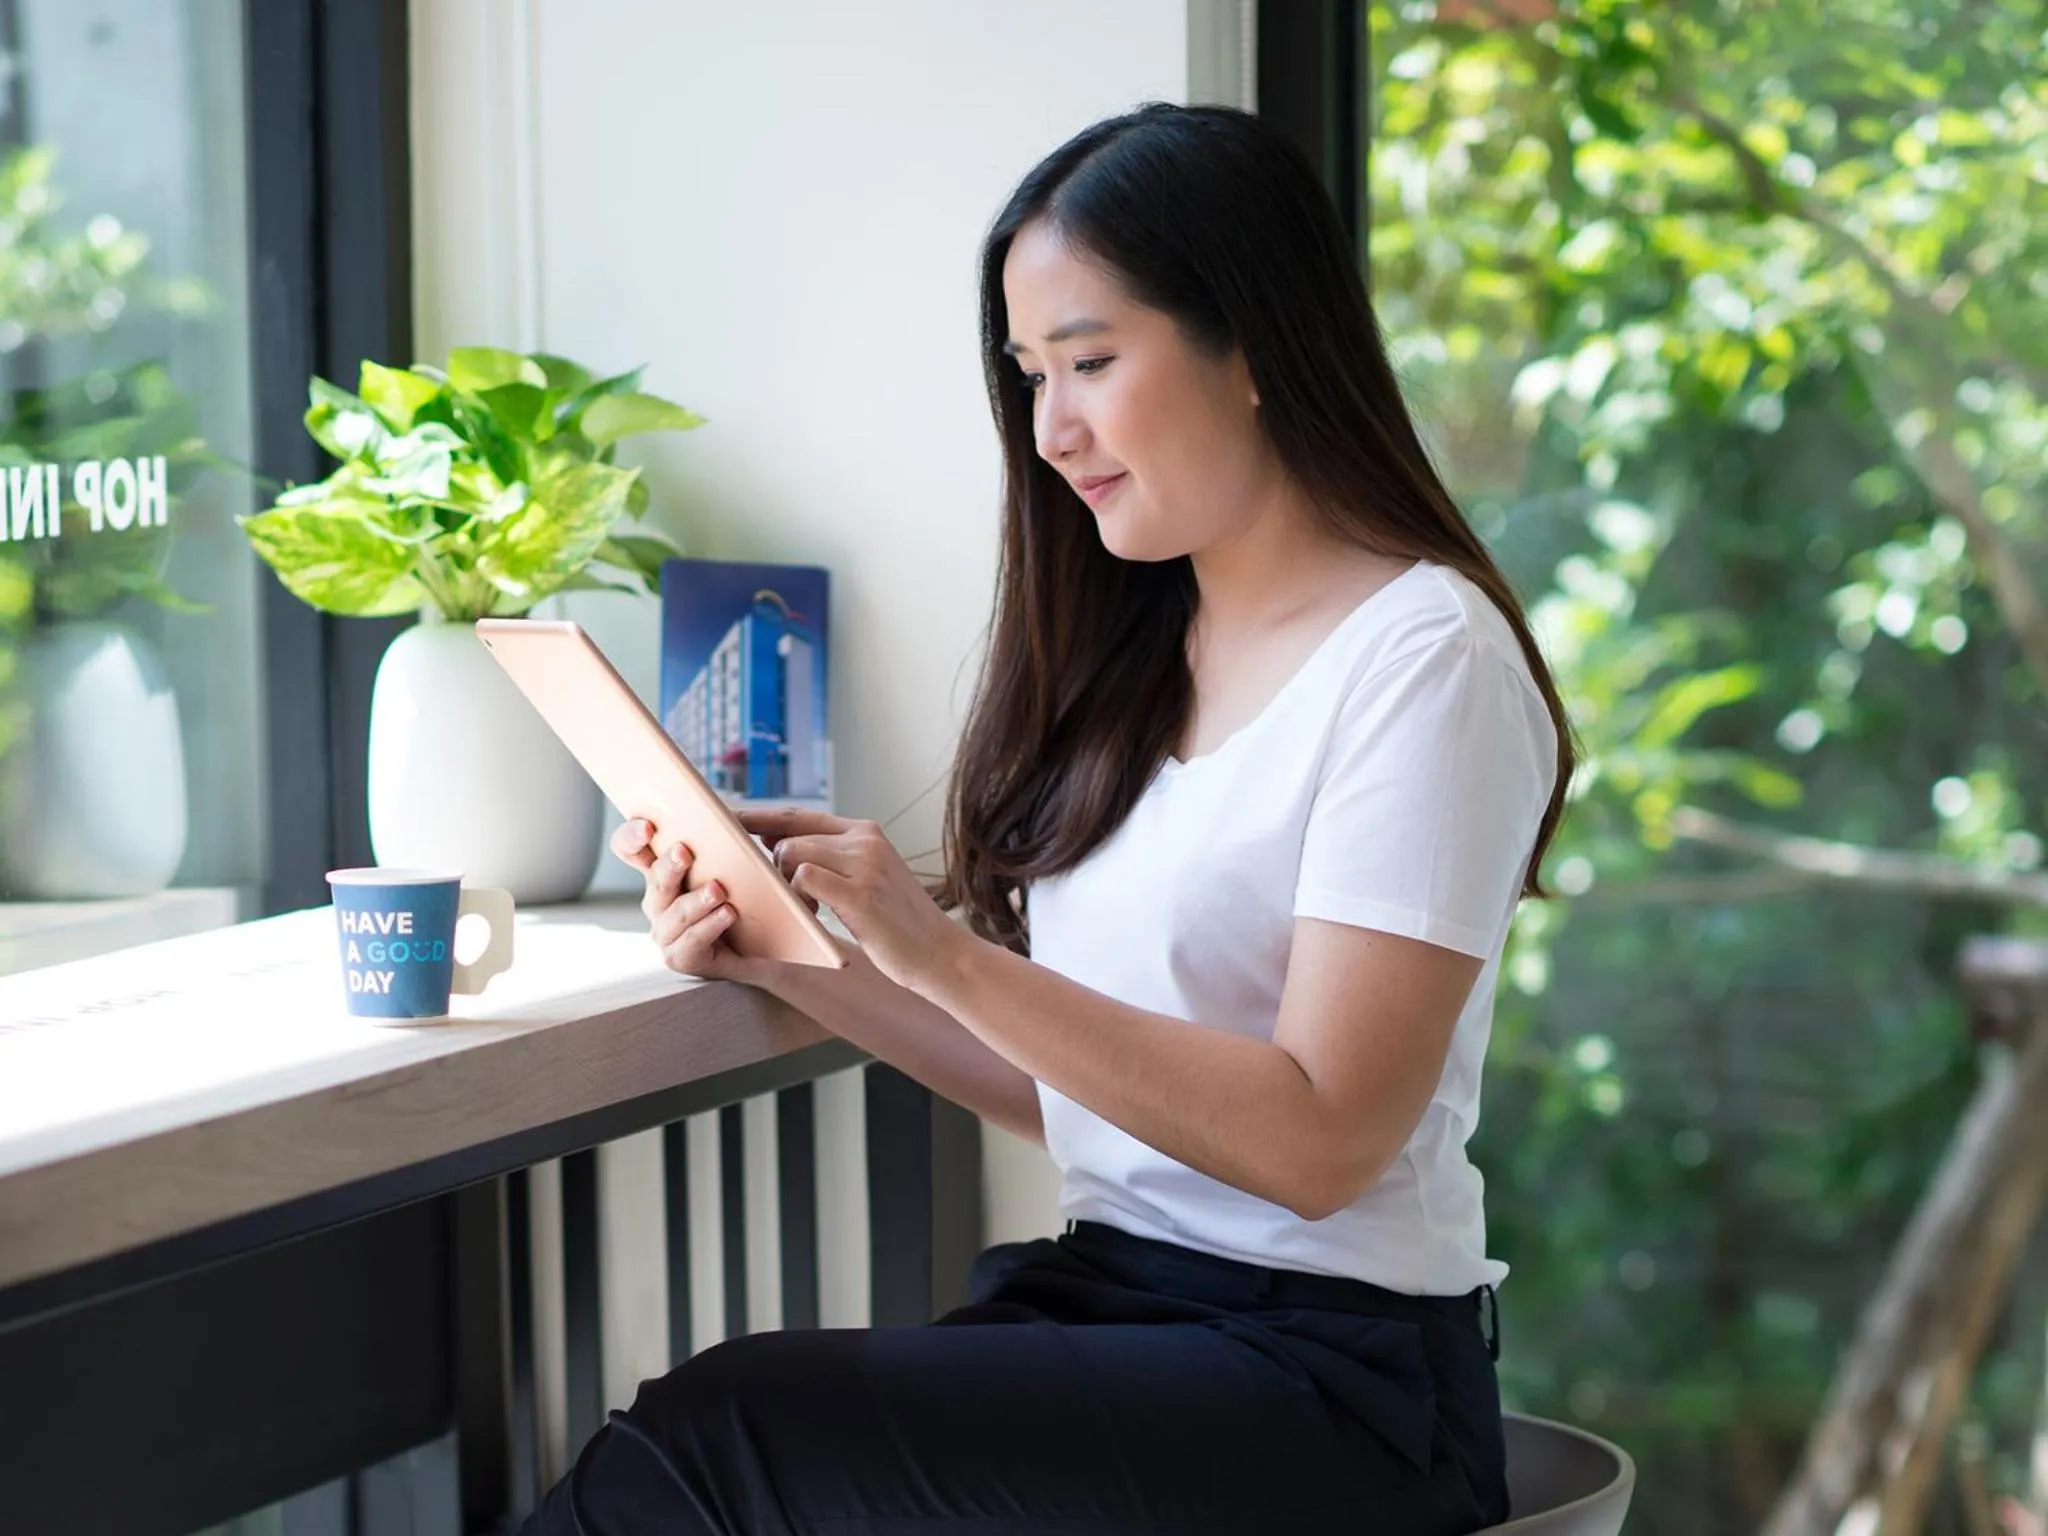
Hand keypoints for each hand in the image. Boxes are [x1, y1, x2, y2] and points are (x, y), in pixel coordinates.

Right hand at [612, 818, 782, 986]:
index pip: (630, 849)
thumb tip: (732, 815)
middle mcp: (659, 901)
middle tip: (685, 852)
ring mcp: (667, 932)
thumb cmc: (751, 897)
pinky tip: (728, 914)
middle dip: (669, 866)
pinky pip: (690, 943)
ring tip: (719, 890)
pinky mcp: (683, 958)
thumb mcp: (739, 862)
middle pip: (654, 879)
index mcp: (663, 871)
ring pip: (673, 914)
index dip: (631, 837)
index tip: (647, 827)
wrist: (772, 945)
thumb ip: (727, 841)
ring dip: (695, 901)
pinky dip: (709, 926)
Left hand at [737, 807, 967, 993]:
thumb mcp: (868, 879)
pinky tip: (813, 916)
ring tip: (807, 910)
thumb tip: (776, 845)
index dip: (760, 818)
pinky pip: (803, 879)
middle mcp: (866, 840)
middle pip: (790, 836)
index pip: (799, 815)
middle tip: (780, 896)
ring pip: (793, 853)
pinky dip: (798, 899)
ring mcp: (864, 863)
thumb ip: (831, 860)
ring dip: (786, 885)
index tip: (728, 820)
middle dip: (772, 865)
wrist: (940, 954)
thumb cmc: (899, 925)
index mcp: (866, 832)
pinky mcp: (860, 892)